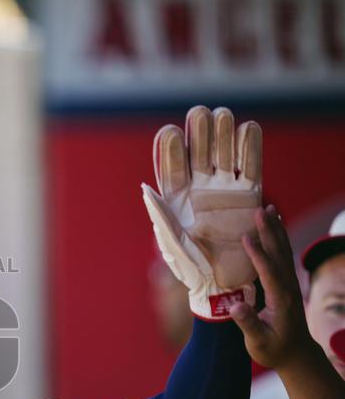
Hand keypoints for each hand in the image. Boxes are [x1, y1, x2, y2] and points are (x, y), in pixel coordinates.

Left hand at [142, 106, 261, 319]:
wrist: (220, 284)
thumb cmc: (189, 267)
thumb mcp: (171, 243)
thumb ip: (161, 215)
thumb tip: (146, 188)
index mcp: (174, 196)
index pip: (172, 164)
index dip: (171, 147)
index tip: (171, 131)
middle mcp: (199, 187)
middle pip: (199, 150)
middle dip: (200, 132)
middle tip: (200, 114)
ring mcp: (225, 188)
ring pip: (225, 152)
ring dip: (223, 132)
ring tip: (222, 116)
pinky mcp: (249, 195)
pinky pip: (252, 166)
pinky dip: (251, 147)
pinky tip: (248, 127)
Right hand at [230, 205, 318, 370]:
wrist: (297, 354)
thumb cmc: (274, 350)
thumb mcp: (258, 343)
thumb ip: (248, 324)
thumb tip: (234, 307)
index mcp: (280, 300)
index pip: (268, 272)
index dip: (257, 255)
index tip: (245, 238)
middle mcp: (288, 287)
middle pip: (279, 254)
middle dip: (269, 231)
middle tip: (260, 210)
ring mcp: (290, 283)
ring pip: (283, 251)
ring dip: (276, 229)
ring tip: (269, 209)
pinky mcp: (287, 283)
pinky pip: (283, 256)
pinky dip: (279, 238)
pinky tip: (274, 227)